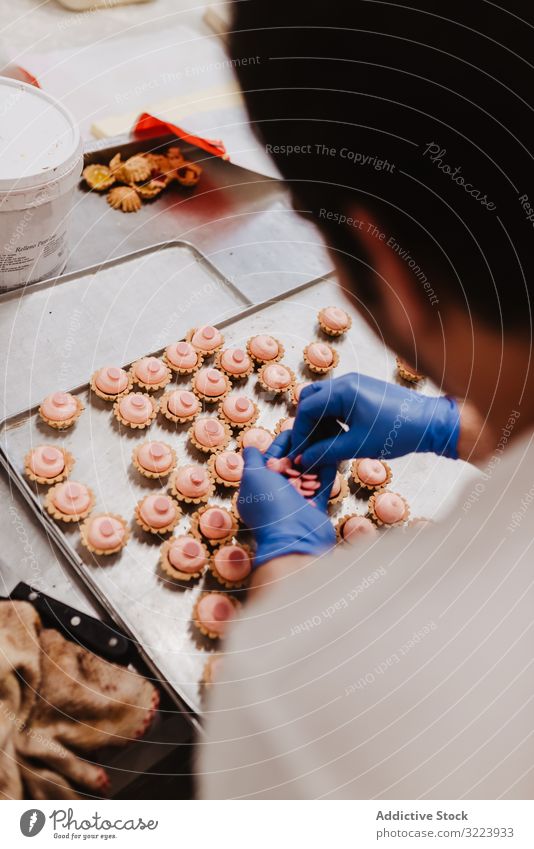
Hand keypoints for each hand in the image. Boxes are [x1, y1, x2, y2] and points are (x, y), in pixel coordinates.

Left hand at [237, 432, 336, 566]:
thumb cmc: (270, 506)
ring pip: (306, 475)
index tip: (293, 430)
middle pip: (289, 466)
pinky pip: (322, 486)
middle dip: (300, 449)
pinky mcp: (315, 509)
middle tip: (312, 431)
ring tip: (324, 439)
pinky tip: (331, 455)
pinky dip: (326, 472)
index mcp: (257, 488)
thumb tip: (250, 448)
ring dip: (314, 458)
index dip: (280, 445)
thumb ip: (252, 460)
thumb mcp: (252, 476)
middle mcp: (275, 496)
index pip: (268, 461)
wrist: (295, 538)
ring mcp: (296, 503)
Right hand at [289, 372, 459, 467]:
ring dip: (318, 422)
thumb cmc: (398, 432)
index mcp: (343, 391)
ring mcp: (355, 385)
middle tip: (308, 447)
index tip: (299, 452)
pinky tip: (339, 437)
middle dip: (306, 425)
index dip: (300, 433)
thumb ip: (326, 452)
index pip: (306, 409)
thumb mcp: (358, 446)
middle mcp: (346, 382)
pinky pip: (336, 402)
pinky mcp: (363, 392)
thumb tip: (304, 460)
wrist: (431, 422)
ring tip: (325, 445)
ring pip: (322, 401)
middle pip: (310, 399)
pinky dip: (331, 418)